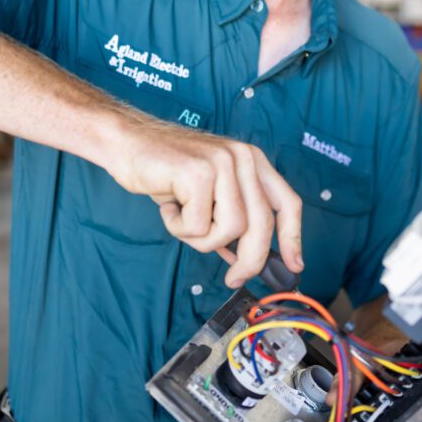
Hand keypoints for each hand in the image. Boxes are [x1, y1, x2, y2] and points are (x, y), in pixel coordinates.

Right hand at [107, 113, 302, 287]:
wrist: (126, 143)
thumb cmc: (166, 172)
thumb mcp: (209, 195)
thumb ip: (232, 220)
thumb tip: (248, 261)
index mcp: (252, 161)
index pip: (287, 203)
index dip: (293, 238)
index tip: (295, 266)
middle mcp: (244, 158)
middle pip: (261, 225)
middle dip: (249, 260)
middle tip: (233, 278)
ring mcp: (223, 163)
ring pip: (230, 229)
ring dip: (201, 238)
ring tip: (182, 218)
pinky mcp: (199, 173)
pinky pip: (198, 226)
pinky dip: (179, 227)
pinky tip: (168, 205)